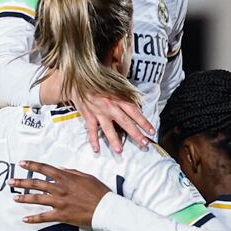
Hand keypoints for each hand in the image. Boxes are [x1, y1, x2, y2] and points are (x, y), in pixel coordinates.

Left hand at [13, 162, 111, 226]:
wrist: (106, 209)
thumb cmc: (99, 192)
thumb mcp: (86, 177)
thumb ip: (72, 172)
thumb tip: (61, 169)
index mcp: (66, 177)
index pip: (44, 169)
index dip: (32, 166)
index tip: (21, 164)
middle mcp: (60, 188)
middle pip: (36, 183)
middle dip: (21, 182)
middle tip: (11, 182)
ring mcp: (59, 202)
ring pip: (37, 199)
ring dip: (24, 198)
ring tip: (14, 198)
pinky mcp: (61, 215)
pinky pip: (44, 217)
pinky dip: (34, 218)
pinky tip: (25, 219)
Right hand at [38, 74, 154, 152]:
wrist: (78, 80)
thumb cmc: (99, 82)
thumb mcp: (114, 84)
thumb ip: (125, 93)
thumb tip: (138, 102)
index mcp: (118, 97)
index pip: (134, 111)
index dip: (144, 122)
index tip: (151, 131)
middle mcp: (110, 105)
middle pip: (125, 122)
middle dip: (135, 134)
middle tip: (144, 143)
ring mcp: (98, 111)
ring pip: (108, 128)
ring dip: (114, 140)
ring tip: (119, 151)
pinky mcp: (88, 115)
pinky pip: (91, 130)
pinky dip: (93, 140)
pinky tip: (97, 150)